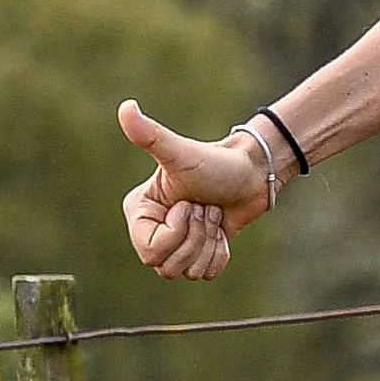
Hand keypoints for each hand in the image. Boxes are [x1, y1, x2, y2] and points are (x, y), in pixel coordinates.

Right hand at [117, 100, 270, 280]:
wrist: (254, 171)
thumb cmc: (216, 161)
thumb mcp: (180, 153)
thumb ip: (150, 135)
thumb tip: (125, 107)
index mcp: (140, 212)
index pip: (150, 252)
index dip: (177, 232)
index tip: (190, 203)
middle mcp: (153, 230)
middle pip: (167, 266)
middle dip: (196, 237)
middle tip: (206, 207)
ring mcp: (177, 244)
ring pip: (187, 272)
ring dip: (209, 243)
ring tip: (214, 214)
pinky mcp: (200, 253)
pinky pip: (206, 274)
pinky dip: (220, 254)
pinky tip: (223, 231)